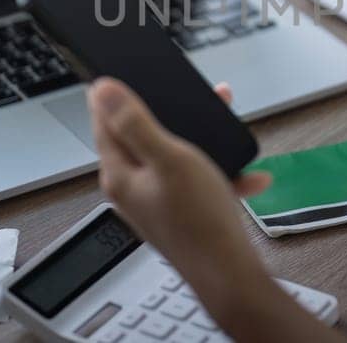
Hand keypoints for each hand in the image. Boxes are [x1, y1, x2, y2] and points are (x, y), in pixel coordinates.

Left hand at [88, 78, 269, 278]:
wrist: (230, 275)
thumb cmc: (200, 222)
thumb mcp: (170, 159)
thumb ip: (134, 123)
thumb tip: (101, 90)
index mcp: (119, 174)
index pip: (102, 122)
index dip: (115, 94)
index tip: (129, 71)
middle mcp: (133, 188)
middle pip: (142, 135)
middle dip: (171, 112)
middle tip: (195, 96)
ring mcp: (156, 201)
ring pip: (174, 155)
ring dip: (201, 140)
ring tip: (227, 129)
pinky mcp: (180, 212)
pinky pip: (198, 180)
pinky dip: (220, 172)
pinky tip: (245, 174)